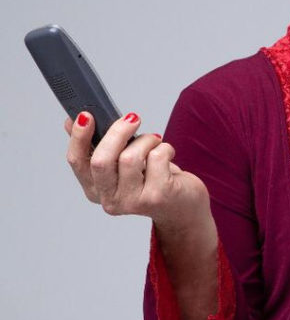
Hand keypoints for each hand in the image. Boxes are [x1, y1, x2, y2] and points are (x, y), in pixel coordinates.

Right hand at [65, 111, 209, 227]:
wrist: (183, 204)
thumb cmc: (153, 178)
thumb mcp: (124, 162)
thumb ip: (101, 144)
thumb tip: (77, 119)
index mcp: (96, 188)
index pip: (77, 161)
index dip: (79, 137)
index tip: (86, 115)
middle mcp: (110, 199)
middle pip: (101, 160)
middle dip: (117, 133)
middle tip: (132, 118)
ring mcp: (133, 201)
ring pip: (130, 157)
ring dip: (146, 140)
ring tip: (155, 141)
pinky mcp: (157, 196)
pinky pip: (156, 158)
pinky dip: (165, 147)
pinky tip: (168, 154)